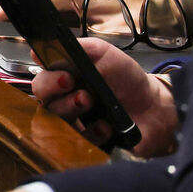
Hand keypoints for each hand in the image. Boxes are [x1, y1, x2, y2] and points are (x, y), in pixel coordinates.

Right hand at [30, 38, 179, 156]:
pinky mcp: (87, 142)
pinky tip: (107, 126)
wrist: (153, 105)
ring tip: (95, 106)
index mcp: (64, 81)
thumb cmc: (126, 78)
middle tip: (84, 94)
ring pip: (59, 125)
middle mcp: (64, 103)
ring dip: (75, 113)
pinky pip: (80, 143)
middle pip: (45, 106)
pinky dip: (94, 132)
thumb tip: (39, 51)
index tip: (67, 78)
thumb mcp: (103, 54)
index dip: (48, 82)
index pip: (40, 84)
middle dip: (62, 99)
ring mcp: (75, 124)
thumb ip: (77, 48)